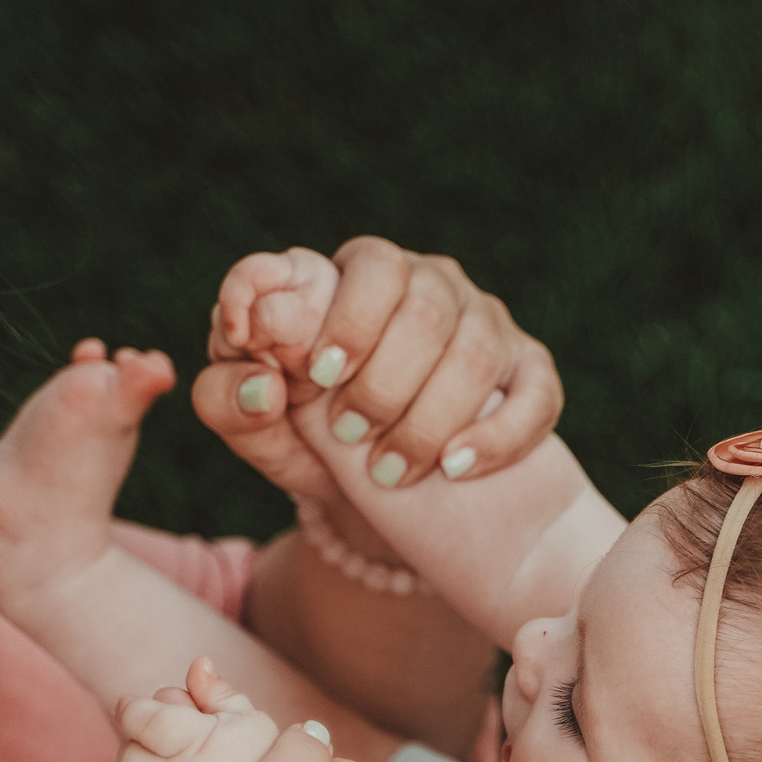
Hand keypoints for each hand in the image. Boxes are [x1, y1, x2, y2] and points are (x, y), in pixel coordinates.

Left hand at [197, 236, 563, 496]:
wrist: (380, 497)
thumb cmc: (311, 441)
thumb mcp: (258, 427)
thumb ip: (226, 397)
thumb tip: (262, 382)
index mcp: (361, 277)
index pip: (369, 265)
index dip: (349, 315)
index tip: (319, 373)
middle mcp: (432, 285)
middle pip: (426, 308)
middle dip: (383, 382)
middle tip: (348, 435)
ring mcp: (488, 325)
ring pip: (477, 353)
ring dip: (429, 419)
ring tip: (391, 472)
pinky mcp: (531, 372)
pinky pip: (535, 394)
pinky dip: (498, 436)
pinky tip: (456, 469)